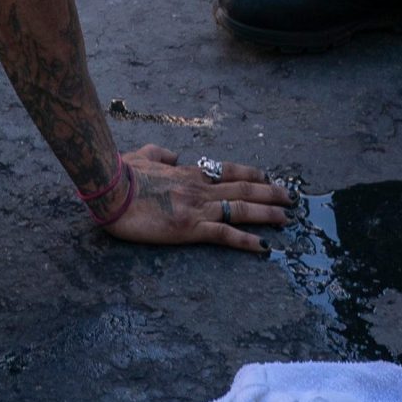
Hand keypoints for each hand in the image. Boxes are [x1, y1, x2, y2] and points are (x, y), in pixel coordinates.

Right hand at [98, 146, 292, 251]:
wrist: (110, 188)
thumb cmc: (121, 172)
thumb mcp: (143, 154)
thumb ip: (160, 154)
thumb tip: (173, 156)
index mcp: (188, 171)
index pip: (228, 171)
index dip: (252, 175)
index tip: (269, 179)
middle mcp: (199, 187)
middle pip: (244, 189)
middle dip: (271, 194)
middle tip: (292, 199)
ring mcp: (197, 207)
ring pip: (242, 209)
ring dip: (267, 214)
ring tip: (287, 219)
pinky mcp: (190, 228)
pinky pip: (225, 234)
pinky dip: (246, 240)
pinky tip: (263, 247)